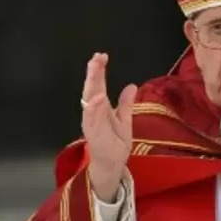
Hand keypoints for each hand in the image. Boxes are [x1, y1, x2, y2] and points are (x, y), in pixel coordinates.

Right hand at [81, 53, 137, 201]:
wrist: (113, 165)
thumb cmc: (116, 142)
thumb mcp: (125, 120)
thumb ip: (126, 104)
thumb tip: (131, 85)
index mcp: (101, 108)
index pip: (98, 85)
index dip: (98, 71)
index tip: (101, 56)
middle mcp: (94, 113)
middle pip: (91, 90)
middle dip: (93, 74)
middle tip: (96, 58)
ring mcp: (92, 124)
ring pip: (89, 102)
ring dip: (92, 87)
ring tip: (96, 71)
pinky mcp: (94, 135)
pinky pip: (92, 120)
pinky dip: (94, 109)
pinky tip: (97, 98)